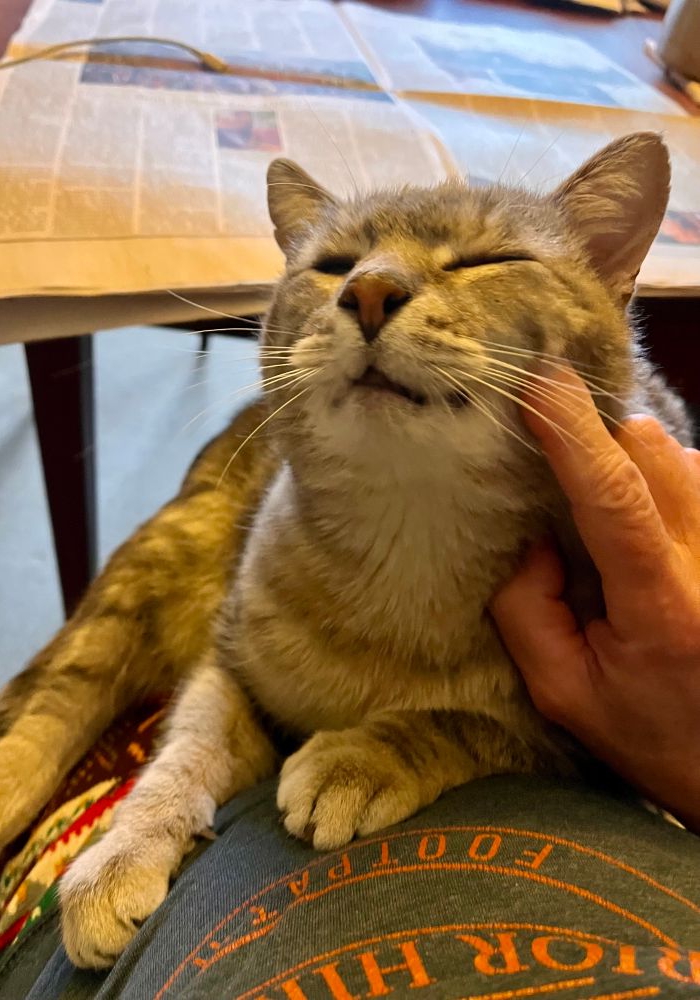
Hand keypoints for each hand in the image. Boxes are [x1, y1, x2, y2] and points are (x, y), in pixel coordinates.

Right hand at [491, 364, 699, 831]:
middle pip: (652, 451)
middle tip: (558, 472)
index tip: (535, 385)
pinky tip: (646, 529)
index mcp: (664, 611)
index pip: (616, 499)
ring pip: (678, 452)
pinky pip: (695, 472)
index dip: (573, 434)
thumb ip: (524, 608)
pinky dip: (656, 480)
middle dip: (597, 441)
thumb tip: (530, 531)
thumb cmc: (647, 732)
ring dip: (627, 464)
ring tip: (608, 524)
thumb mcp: (561, 690)